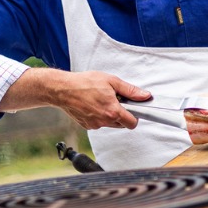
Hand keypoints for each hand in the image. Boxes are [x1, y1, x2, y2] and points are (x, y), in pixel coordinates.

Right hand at [0, 68, 149, 129]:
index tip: (134, 109)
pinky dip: (99, 116)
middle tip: (115, 100)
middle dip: (122, 114)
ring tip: (102, 100)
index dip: (135, 116)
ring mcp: (95, 125)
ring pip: (110, 124)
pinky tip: (92, 105)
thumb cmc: (85, 83)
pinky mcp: (87, 126)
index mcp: (112, 111)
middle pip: (122, 124)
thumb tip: (145, 96)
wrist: (62, 89)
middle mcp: (104, 121)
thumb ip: (130, 91)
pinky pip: (99, 123)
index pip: (132, 123)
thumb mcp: (111, 81)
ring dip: (110, 115)